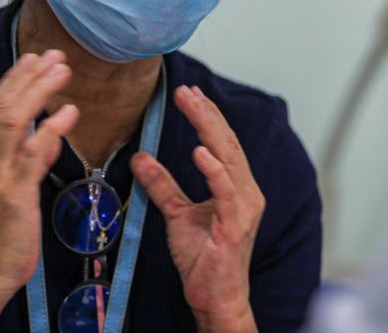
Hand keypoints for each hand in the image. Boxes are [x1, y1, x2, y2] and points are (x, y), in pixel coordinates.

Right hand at [0, 50, 78, 306]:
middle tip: (54, 55)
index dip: (13, 80)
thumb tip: (45, 130)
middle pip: (2, 107)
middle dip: (28, 77)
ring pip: (14, 122)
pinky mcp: (13, 195)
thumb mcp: (3, 186)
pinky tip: (69, 113)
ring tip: (62, 71)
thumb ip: (21, 157)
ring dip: (40, 92)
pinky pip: (33, 154)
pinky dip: (51, 129)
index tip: (33, 59)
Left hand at [131, 86, 263, 332]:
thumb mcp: (176, 214)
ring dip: (208, 128)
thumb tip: (140, 157)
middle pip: (227, 142)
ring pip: (228, 157)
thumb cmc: (204, 259)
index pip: (223, 142)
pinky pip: (225, 190)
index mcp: (236, 186)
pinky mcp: (236, 223)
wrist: (215, 297)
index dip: (207, 116)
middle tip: (186, 90)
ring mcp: (244, 206)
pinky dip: (213, 168)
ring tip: (192, 105)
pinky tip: (199, 150)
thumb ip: (162, 185)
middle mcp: (246, 190)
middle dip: (206, 113)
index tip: (189, 93)